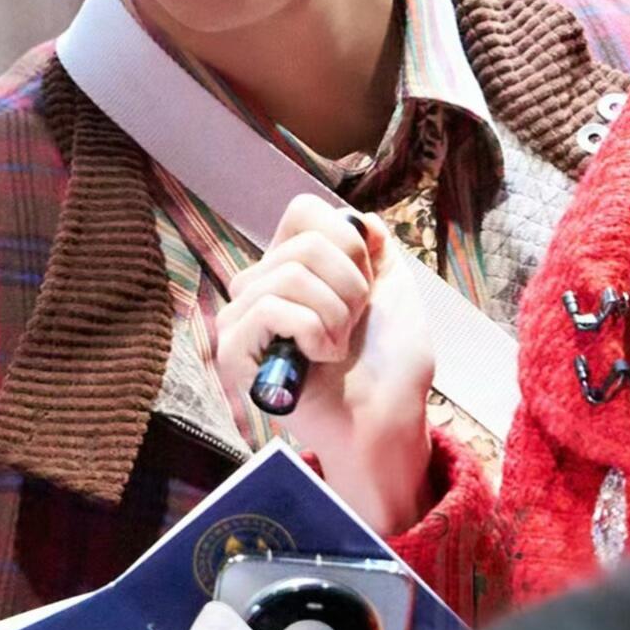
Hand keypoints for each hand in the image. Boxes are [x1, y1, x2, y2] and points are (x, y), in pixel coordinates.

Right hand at [214, 197, 435, 534]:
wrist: (388, 419)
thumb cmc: (391, 364)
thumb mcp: (394, 288)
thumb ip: (373, 245)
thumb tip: (356, 215)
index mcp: (295, 266)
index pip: (303, 210)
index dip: (347, 244)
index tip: (367, 286)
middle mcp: (263, 286)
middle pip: (303, 243)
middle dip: (349, 286)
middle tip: (353, 326)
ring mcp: (244, 319)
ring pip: (288, 274)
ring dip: (334, 313)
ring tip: (338, 346)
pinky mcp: (235, 352)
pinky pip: (269, 308)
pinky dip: (311, 331)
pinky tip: (320, 358)